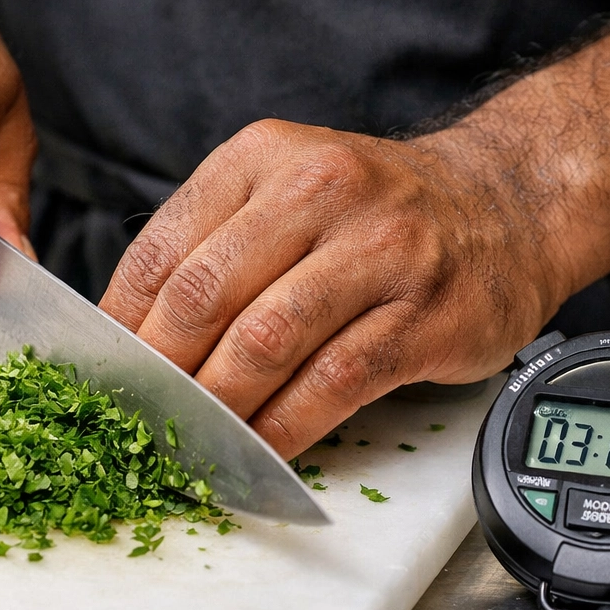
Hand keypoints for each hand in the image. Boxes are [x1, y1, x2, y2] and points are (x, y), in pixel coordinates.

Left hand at [100, 119, 570, 456]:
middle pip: (204, 296)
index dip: (119, 324)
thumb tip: (128, 332)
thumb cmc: (380, 211)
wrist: (508, 201)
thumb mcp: (289, 188)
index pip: (162, 248)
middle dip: (159, 371)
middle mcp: (321, 192)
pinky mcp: (424, 314)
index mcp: (264, 158)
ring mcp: (380, 252)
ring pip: (265, 343)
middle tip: (134, 419)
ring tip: (190, 443)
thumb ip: (215, 243)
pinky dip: (284, 428)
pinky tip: (260, 451)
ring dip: (216, 407)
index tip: (102, 373)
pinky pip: (333, 383)